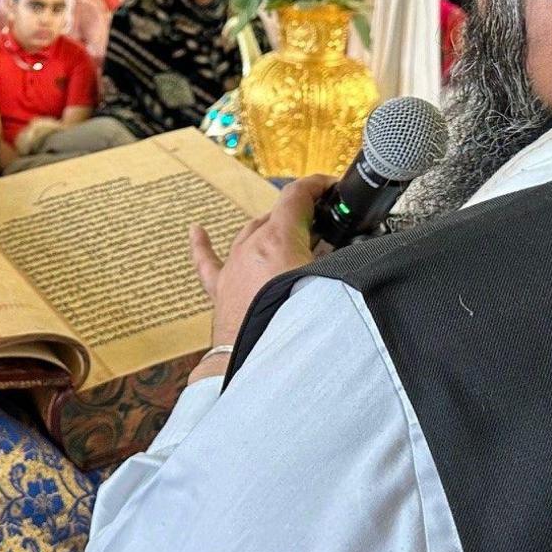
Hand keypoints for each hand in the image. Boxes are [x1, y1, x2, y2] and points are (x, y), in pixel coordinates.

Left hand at [188, 174, 334, 378]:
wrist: (261, 365)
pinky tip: (196, 232)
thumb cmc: (296, 327)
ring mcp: (232, 268)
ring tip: (291, 237)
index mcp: (277, 240)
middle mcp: (250, 248)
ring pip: (249, 235)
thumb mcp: (331, 285)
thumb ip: (342, 264)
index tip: (331, 186)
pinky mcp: (220, 290)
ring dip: (270, 232)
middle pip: (276, 217)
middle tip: (323, 225)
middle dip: (300, 216)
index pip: (297, 196)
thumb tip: (355, 257)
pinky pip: (207, 261)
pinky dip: (202, 245)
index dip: (317, 186)